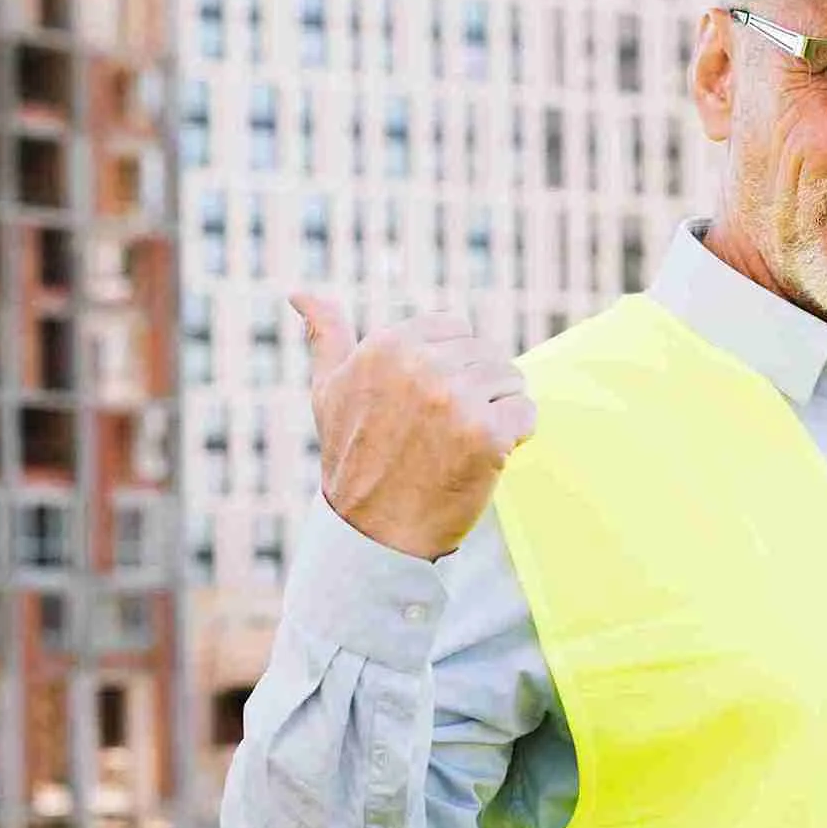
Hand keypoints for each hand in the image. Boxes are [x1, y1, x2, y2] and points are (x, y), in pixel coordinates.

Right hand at [292, 294, 538, 562]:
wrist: (374, 534)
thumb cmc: (352, 461)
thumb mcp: (327, 392)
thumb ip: (324, 336)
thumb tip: (300, 293)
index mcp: (386, 346)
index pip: (455, 328)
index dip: (451, 365)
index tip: (431, 403)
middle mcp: (421, 366)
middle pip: (486, 352)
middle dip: (477, 387)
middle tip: (446, 431)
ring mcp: (456, 399)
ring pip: (511, 380)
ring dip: (498, 410)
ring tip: (463, 443)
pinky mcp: (487, 434)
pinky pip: (526, 413)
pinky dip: (515, 436)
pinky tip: (484, 457)